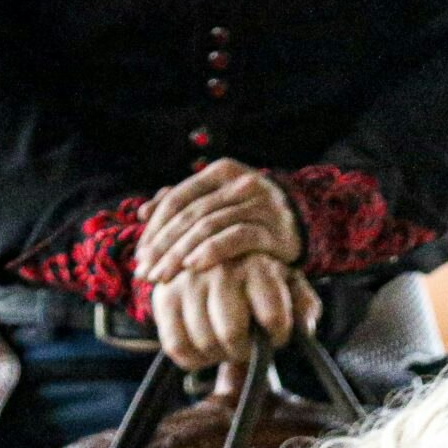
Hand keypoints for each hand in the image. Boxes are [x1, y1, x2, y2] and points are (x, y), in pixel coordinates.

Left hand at [137, 159, 302, 280]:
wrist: (306, 223)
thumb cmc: (252, 215)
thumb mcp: (219, 202)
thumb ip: (184, 204)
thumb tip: (143, 213)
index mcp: (222, 171)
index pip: (178, 198)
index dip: (155, 227)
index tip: (141, 254)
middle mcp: (241, 183)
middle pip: (191, 215)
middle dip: (164, 246)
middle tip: (146, 273)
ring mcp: (259, 205)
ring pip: (209, 227)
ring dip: (181, 254)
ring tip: (163, 276)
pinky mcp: (273, 230)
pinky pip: (237, 239)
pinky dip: (213, 252)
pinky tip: (194, 267)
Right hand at [149, 254, 318, 370]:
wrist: (213, 258)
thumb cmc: (259, 279)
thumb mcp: (290, 285)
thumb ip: (304, 305)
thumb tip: (304, 328)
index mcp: (257, 265)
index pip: (273, 319)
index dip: (279, 337)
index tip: (277, 333)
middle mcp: (220, 270)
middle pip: (232, 335)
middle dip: (245, 350)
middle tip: (248, 344)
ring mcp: (187, 283)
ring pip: (205, 343)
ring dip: (220, 354)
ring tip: (228, 342)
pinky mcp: (163, 298)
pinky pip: (177, 347)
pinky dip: (195, 358)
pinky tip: (207, 348)